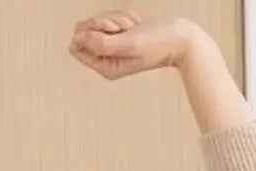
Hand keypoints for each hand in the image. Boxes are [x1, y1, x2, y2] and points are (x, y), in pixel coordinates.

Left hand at [68, 12, 205, 79]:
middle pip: (85, 31)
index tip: (109, 31)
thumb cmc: (157, 44)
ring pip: (97, 22)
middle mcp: (107, 59)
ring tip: (133, 28)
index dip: (88, 32)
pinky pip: (110, 17)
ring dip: (116, 18)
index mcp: (106, 68)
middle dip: (104, 23)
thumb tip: (78, 39)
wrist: (178, 37)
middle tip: (123, 28)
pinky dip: (123, 16)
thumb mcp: (127, 44)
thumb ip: (102, 44)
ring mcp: (113, 47)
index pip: (77, 46)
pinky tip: (135, 25)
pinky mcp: (120, 35)